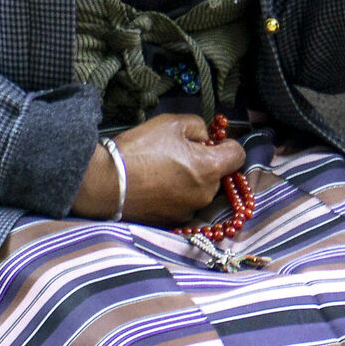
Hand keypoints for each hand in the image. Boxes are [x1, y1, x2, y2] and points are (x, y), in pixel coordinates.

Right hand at [70, 113, 244, 225]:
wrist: (105, 183)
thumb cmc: (140, 150)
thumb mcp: (172, 123)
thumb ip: (199, 127)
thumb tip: (206, 138)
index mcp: (211, 168)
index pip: (238, 154)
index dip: (226, 144)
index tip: (209, 141)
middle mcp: (205, 194)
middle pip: (218, 174)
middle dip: (206, 163)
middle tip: (179, 153)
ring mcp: (188, 211)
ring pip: (200, 190)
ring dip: (191, 180)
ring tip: (163, 170)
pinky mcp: (172, 222)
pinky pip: (183, 203)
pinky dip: (176, 195)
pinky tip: (155, 186)